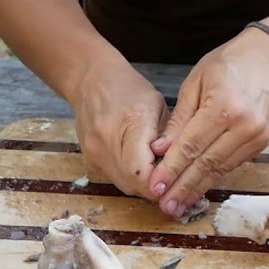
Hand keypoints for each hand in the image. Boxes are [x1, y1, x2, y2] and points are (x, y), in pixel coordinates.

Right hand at [70, 62, 168, 198]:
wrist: (90, 79)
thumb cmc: (130, 89)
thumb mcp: (160, 106)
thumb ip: (170, 139)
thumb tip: (181, 169)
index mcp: (133, 122)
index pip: (144, 172)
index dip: (162, 184)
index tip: (177, 183)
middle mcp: (108, 140)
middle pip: (134, 183)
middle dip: (156, 188)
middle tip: (172, 182)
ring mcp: (94, 150)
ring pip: (124, 185)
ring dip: (143, 185)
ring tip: (158, 174)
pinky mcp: (88, 157)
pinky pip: (114, 177)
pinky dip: (130, 177)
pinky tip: (142, 167)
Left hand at [148, 27, 268, 217]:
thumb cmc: (228, 64)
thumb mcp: (195, 82)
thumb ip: (179, 119)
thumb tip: (159, 150)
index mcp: (223, 106)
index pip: (191, 145)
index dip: (172, 169)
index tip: (155, 187)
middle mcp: (243, 125)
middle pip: (206, 163)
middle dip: (183, 187)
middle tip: (165, 206)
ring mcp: (256, 136)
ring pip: (220, 169)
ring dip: (197, 189)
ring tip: (178, 205)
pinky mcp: (261, 143)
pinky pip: (232, 164)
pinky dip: (213, 177)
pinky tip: (197, 189)